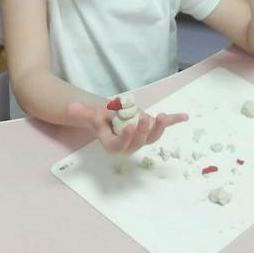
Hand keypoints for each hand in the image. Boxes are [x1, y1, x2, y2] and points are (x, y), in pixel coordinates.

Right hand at [66, 103, 188, 154]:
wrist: (112, 117)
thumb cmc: (102, 119)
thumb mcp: (91, 114)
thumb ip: (82, 112)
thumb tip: (69, 107)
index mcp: (114, 144)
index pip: (120, 145)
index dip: (126, 138)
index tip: (129, 126)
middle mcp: (131, 144)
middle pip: (139, 142)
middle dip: (143, 131)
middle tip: (145, 118)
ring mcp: (143, 137)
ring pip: (152, 136)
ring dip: (159, 127)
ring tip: (163, 116)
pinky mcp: (152, 128)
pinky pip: (163, 127)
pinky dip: (174, 120)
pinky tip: (184, 116)